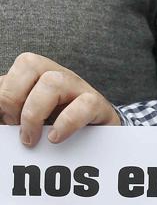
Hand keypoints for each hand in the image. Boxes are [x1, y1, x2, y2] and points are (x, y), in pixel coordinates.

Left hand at [0, 53, 121, 146]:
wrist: (92, 141)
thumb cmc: (51, 129)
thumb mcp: (21, 119)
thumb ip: (6, 115)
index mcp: (34, 76)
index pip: (11, 71)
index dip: (0, 96)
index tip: (3, 120)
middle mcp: (56, 75)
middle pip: (29, 63)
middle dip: (11, 98)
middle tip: (13, 126)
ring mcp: (79, 88)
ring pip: (53, 81)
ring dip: (34, 114)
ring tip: (31, 139)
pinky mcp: (97, 105)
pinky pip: (85, 104)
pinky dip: (66, 123)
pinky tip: (55, 137)